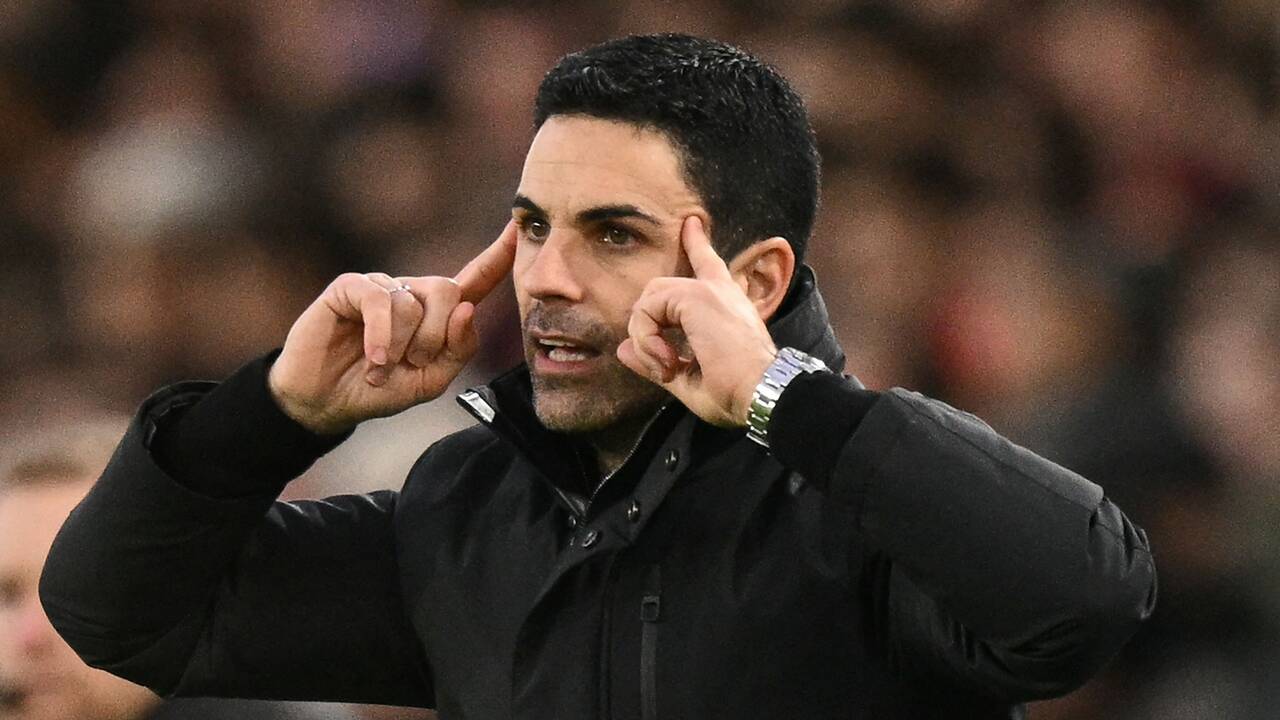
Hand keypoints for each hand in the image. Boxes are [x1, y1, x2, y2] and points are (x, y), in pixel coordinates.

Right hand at [268, 222, 516, 433]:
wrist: (326, 402)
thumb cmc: (379, 389)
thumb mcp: (430, 380)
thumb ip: (458, 351)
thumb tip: (469, 309)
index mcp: (438, 313)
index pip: (476, 279)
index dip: (498, 255)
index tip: (520, 227)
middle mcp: (412, 292)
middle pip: (449, 291)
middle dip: (436, 337)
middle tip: (413, 364)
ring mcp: (382, 286)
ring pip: (413, 302)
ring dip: (401, 346)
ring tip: (382, 368)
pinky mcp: (350, 287)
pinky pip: (380, 301)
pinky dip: (380, 336)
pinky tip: (373, 359)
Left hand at [617, 216, 777, 426]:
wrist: (762, 391)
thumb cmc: (736, 392)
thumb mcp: (688, 379)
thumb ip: (655, 360)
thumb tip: (622, 350)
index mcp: (725, 305)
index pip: (708, 265)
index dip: (697, 244)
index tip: (691, 223)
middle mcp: (719, 291)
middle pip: (660, 288)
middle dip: (647, 326)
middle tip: (666, 365)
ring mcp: (707, 290)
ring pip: (649, 299)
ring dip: (646, 337)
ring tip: (667, 366)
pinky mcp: (696, 296)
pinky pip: (647, 309)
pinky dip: (648, 339)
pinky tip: (668, 361)